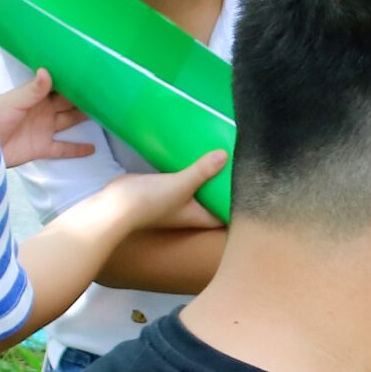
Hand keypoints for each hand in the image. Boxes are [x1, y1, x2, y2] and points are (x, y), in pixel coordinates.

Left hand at [0, 69, 92, 169]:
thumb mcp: (15, 100)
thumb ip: (33, 89)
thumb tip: (47, 71)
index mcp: (35, 97)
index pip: (58, 88)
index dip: (72, 83)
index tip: (90, 77)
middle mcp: (42, 112)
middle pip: (66, 104)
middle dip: (82, 99)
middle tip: (102, 93)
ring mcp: (43, 130)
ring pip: (67, 123)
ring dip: (82, 119)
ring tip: (104, 115)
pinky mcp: (42, 148)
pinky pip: (63, 149)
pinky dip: (77, 149)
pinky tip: (92, 148)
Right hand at [110, 150, 230, 230]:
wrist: (115, 205)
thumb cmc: (151, 202)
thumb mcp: (181, 184)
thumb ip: (202, 171)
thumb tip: (225, 155)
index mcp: (200, 217)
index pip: (227, 215)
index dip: (240, 207)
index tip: (254, 190)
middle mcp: (191, 212)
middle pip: (215, 200)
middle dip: (226, 187)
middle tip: (242, 166)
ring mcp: (177, 202)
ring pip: (199, 189)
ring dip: (208, 177)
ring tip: (225, 156)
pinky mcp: (164, 190)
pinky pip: (184, 179)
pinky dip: (191, 171)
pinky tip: (197, 155)